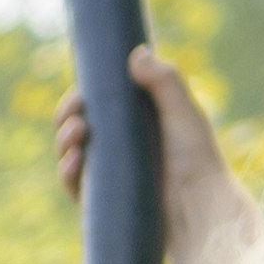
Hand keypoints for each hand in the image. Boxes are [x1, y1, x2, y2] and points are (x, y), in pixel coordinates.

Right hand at [51, 43, 258, 263]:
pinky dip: (67, 171)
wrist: (199, 208)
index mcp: (135, 122)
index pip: (98, 103)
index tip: (80, 93)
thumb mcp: (183, 112)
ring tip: (77, 135)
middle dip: (67, 115)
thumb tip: (136, 54)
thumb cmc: (198, 159)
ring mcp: (108, 174)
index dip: (82, 96)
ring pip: (70, 152)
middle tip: (75, 113)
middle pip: (78, 125)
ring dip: (64, 140)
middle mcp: (119, 147)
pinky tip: (74, 161)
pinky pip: (74, 184)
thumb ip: (164, 80)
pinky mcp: (101, 200)